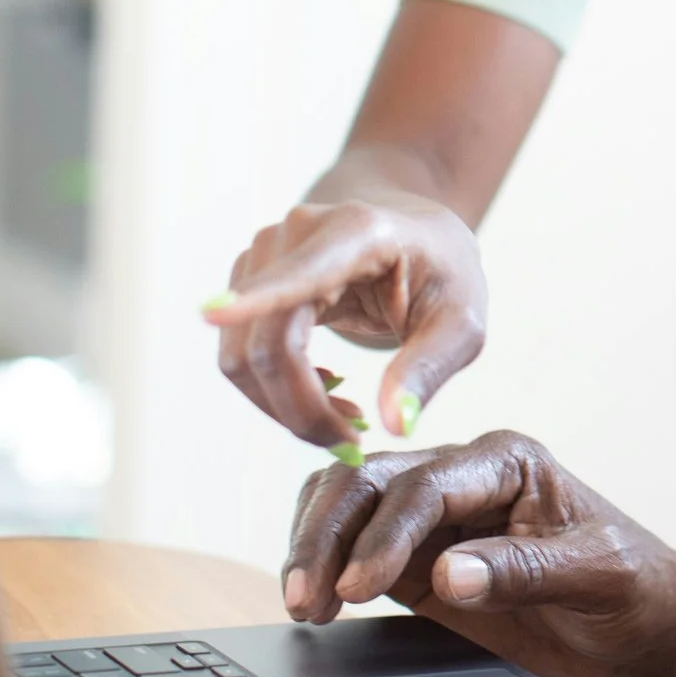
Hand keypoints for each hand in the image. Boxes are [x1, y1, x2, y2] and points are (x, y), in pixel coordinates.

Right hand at [203, 197, 486, 448]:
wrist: (416, 235)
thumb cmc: (443, 274)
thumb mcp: (462, 322)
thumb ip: (429, 369)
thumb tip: (394, 425)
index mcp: (358, 232)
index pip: (300, 274)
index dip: (257, 297)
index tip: (213, 313)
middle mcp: (297, 233)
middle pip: (266, 343)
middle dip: (302, 411)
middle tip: (353, 444)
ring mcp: (264, 254)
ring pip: (242, 357)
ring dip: (287, 406)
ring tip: (347, 419)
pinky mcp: (248, 279)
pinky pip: (240, 354)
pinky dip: (276, 390)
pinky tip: (327, 391)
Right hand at [282, 431, 675, 676]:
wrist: (640, 618)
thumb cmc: (630, 585)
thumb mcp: (595, 576)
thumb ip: (523, 572)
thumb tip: (446, 574)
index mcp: (508, 460)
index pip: (427, 483)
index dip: (385, 533)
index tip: (359, 587)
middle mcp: (463, 474)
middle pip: (370, 481)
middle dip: (329, 534)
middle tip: (308, 596)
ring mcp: (434, 512)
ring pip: (349, 502)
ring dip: (316, 545)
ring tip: (303, 603)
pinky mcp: (415, 552)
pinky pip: (351, 541)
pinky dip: (324, 562)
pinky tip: (314, 599)